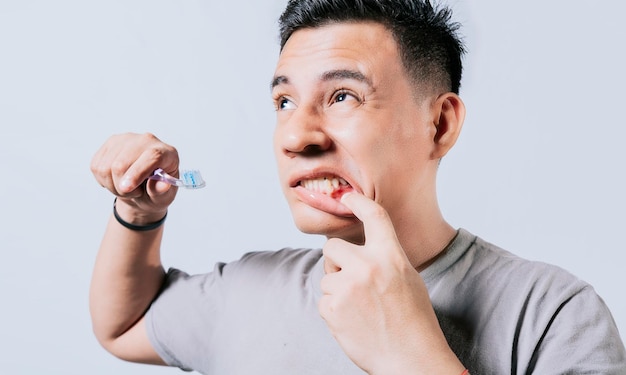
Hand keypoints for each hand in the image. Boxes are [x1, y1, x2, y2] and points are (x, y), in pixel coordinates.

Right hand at [90, 132, 178, 221]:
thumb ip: (162, 192)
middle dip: (122, 187)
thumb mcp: (163, 198)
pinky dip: (103, 180)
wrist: (143, 191)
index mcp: (167, 153)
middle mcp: (147, 140)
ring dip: (112, 185)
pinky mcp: (111, 143)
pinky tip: (116, 180)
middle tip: (133, 194)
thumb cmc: (156, 193)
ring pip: (106, 166)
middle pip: (122, 163)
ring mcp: (127, 139)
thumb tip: (162, 185)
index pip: (152, 156)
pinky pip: (96, 166)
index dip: (137, 172)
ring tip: (126, 188)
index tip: (126, 189)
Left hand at [319, 192, 462, 373]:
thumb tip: (357, 249)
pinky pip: (324, 300)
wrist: (411, 359)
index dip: (357, 201)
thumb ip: (384, 258)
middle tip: (351, 278)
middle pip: (331, 247)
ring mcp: (347, 288)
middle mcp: (367, 267)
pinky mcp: (333, 309)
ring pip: (327, 277)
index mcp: (390, 256)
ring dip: (337, 289)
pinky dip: (334, 310)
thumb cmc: (414, 320)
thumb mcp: (407, 278)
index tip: (346, 197)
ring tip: (360, 308)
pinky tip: (354, 320)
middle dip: (336, 261)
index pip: (374, 216)